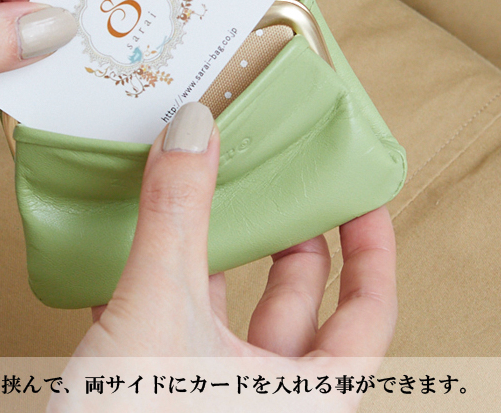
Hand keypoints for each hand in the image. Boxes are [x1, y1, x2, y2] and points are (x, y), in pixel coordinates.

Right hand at [50, 102, 396, 411]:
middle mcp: (261, 394)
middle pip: (297, 303)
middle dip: (292, 240)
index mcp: (299, 395)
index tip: (362, 199)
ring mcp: (208, 390)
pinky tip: (143, 241)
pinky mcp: (160, 386)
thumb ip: (176, 218)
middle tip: (282, 186)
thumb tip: (194, 130)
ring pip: (230, 308)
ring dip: (218, 253)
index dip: (373, 252)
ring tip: (213, 198)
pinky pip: (175, 319)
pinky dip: (163, 276)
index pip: (369, 314)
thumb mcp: (157, 315)